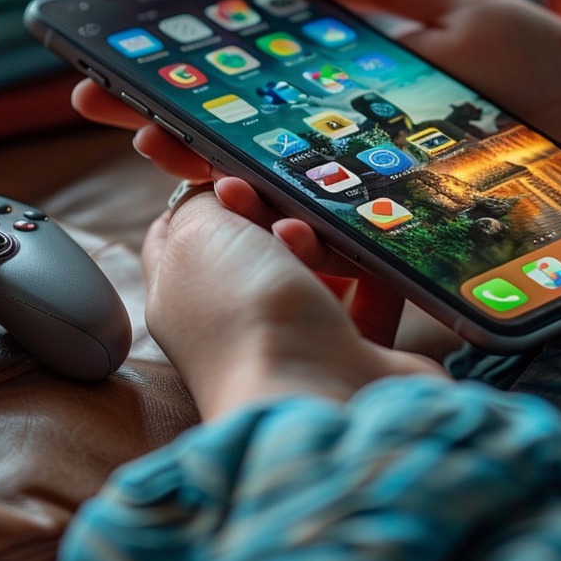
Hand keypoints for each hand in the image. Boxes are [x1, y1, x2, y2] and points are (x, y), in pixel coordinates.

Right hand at [74, 0, 560, 217]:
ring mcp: (383, 213)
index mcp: (352, 102)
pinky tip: (285, 247)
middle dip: (177, 140)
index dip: (180, 90)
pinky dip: (319, 264)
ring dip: (233, 200)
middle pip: (248, 156)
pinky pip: (356, 268)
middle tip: (125, 122)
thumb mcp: (467, 9)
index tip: (115, 79)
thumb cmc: (554, 75)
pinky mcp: (421, 256)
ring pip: (288, 214)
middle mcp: (354, 162)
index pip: (247, 96)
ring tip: (189, 179)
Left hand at [143, 182, 443, 419]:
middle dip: (276, 212)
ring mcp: (295, 340)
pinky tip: (379, 251)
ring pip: (314, 267)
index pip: (182, 235)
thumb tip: (218, 195)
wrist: (319, 395)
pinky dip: (376, 273)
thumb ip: (199, 205)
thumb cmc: (245, 315)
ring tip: (327, 237)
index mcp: (183, 295)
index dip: (204, 195)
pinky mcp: (354, 353)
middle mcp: (235, 320)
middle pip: (256, 245)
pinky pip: (370, 298)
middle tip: (288, 201)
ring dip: (325, 242)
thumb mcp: (196, 234)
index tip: (235, 165)